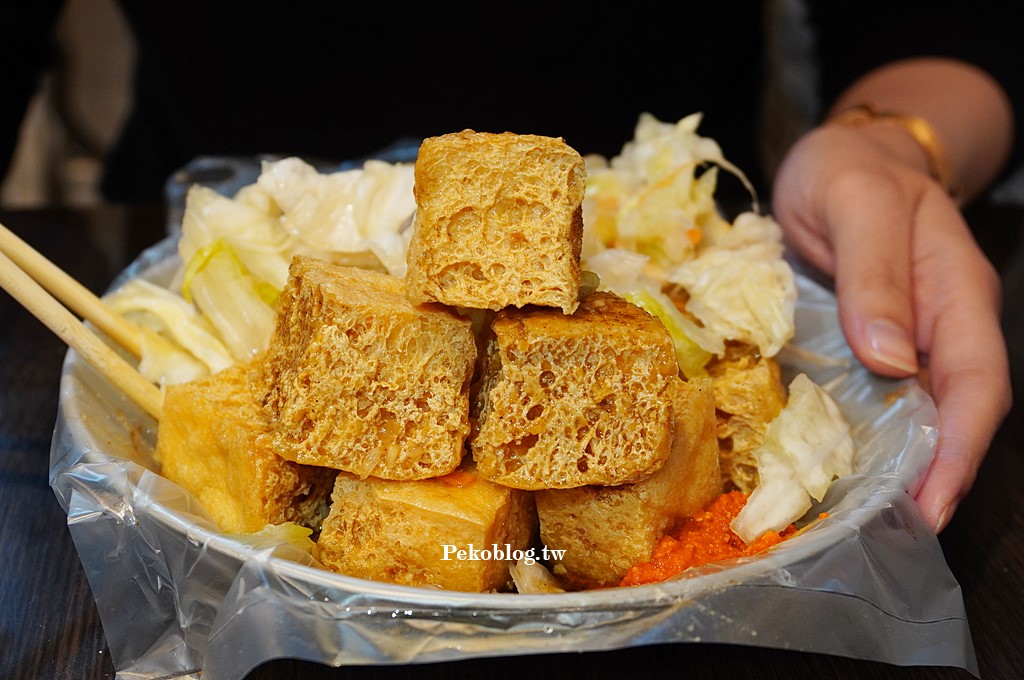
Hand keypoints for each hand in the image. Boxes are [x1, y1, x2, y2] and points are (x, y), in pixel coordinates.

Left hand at [771, 122, 1011, 531]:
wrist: (835, 156)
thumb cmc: (849, 169)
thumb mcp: (856, 201)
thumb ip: (874, 273)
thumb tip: (890, 358)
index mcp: (953, 290)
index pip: (976, 381)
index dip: (962, 446)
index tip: (932, 501)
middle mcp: (937, 323)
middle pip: (955, 410)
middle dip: (938, 474)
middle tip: (899, 532)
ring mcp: (902, 336)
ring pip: (917, 411)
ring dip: (903, 464)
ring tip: (871, 518)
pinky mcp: (865, 341)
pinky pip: (875, 396)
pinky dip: (867, 436)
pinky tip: (841, 467)